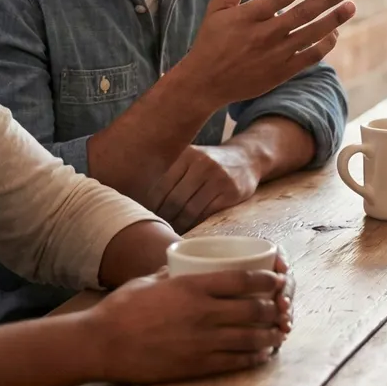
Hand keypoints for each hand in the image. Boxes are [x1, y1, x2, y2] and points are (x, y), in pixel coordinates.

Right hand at [83, 265, 288, 383]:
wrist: (101, 344)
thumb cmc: (122, 308)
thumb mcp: (151, 280)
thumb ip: (175, 273)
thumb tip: (187, 265)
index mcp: (193, 287)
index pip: (244, 280)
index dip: (268, 281)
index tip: (278, 280)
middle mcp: (203, 313)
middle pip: (255, 309)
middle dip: (275, 308)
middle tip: (283, 307)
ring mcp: (202, 341)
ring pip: (251, 337)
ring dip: (271, 334)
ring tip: (279, 332)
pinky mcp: (197, 365)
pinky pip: (236, 361)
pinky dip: (255, 357)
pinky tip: (262, 354)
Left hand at [146, 145, 260, 231]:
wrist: (247, 158)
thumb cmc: (210, 163)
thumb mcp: (192, 156)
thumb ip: (171, 170)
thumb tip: (139, 197)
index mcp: (187, 154)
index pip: (161, 185)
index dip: (151, 205)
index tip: (144, 216)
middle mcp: (202, 164)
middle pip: (174, 199)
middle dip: (163, 217)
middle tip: (154, 228)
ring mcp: (218, 178)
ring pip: (189, 209)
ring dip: (177, 224)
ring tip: (168, 231)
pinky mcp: (231, 193)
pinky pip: (206, 214)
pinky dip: (194, 224)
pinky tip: (187, 229)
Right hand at [176, 0, 356, 108]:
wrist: (205, 83)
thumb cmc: (210, 41)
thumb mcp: (217, 9)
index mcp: (249, 16)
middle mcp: (265, 35)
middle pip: (304, 13)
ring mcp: (275, 55)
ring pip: (312, 35)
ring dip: (334, 20)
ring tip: (351, 6)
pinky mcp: (281, 72)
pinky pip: (310, 57)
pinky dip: (325, 45)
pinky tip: (335, 33)